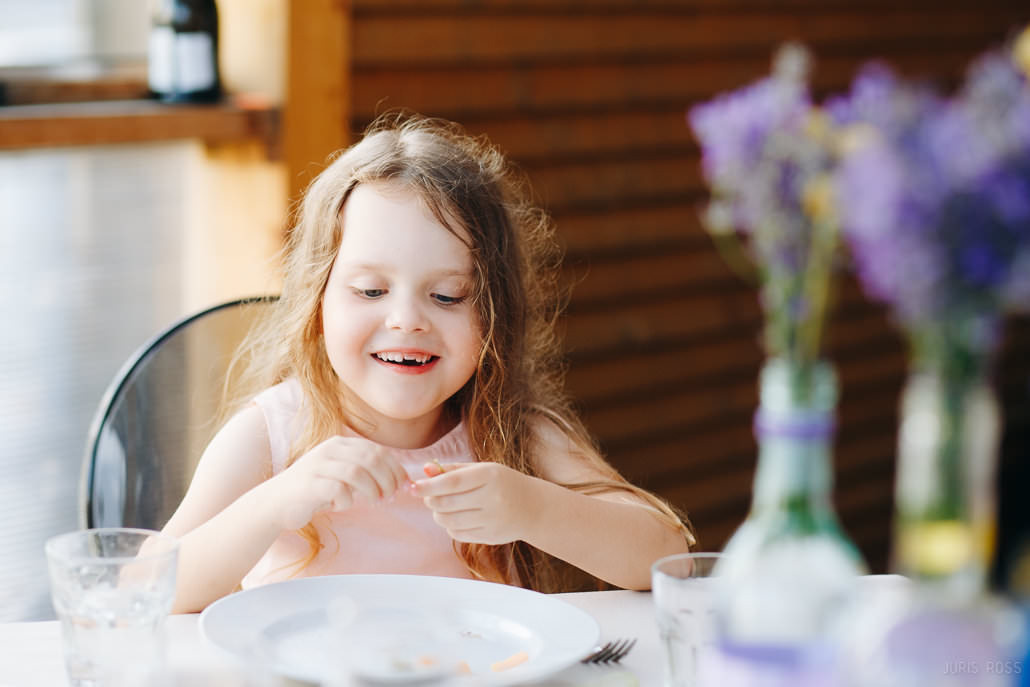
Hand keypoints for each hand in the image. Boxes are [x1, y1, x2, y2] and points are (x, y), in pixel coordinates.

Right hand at [267, 436, 410, 529]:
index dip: (395, 468)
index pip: (377, 450)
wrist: (275, 503)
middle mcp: (329, 450)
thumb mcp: (341, 475)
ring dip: (372, 490)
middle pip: (371, 459)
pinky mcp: (309, 484)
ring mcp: (318, 466)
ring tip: (374, 503)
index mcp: (339, 444)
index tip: (404, 485)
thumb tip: (400, 481)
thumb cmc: (315, 491)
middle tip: (391, 497)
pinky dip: (347, 501)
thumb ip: (365, 472)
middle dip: (388, 479)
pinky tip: (341, 506)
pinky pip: (339, 491)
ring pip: (358, 473)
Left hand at [414, 462, 540, 544]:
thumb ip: (453, 469)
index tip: (413, 487)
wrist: (533, 507)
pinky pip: (458, 534)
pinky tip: (457, 517)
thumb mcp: (482, 469)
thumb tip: (424, 470)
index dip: (428, 486)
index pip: (451, 482)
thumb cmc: (502, 483)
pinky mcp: (490, 537)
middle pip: (447, 503)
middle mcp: (493, 498)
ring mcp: (492, 519)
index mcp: (490, 475)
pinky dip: (450, 526)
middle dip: (431, 500)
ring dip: (438, 514)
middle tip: (430, 496)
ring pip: (449, 520)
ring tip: (442, 507)